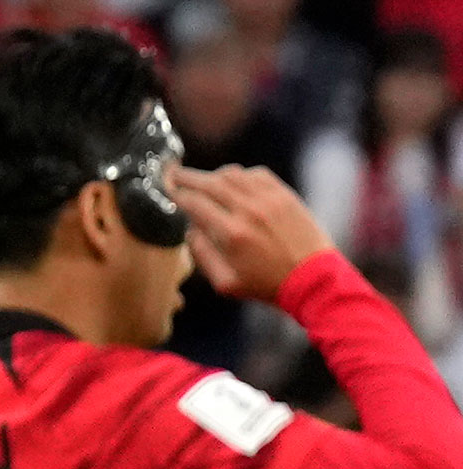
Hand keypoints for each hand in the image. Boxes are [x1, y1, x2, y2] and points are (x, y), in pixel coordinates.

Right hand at [168, 164, 335, 301]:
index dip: (178, 194)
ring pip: (233, 174)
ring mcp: (269, 200)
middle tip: (173, 172)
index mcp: (232, 234)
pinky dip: (240, 174)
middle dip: (187, 176)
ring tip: (202, 179)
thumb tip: (190, 231)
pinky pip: (256, 174)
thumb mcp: (225, 283)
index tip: (167, 190)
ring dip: (212, 174)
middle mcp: (249, 211)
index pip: (196, 203)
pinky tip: (233, 182)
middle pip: (210, 183)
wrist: (312, 277)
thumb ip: (202, 256)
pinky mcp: (284, 195)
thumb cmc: (266, 285)